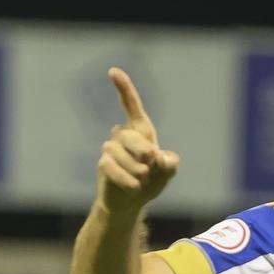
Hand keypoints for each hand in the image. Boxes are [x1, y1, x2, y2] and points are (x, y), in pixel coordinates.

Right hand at [95, 68, 179, 213]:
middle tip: (150, 163)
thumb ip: (170, 163)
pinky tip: (135, 188)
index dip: (124, 89)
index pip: (132, 106)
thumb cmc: (151, 181)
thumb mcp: (167, 172)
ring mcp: (111, 149)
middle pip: (131, 135)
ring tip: (142, 180)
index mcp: (141, 131)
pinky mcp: (103, 164)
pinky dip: (127, 180)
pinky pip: (112, 167)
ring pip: (120, 154)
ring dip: (137, 171)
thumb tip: (159, 157)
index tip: (113, 71)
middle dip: (142, 150)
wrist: (131, 201)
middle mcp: (123, 135)